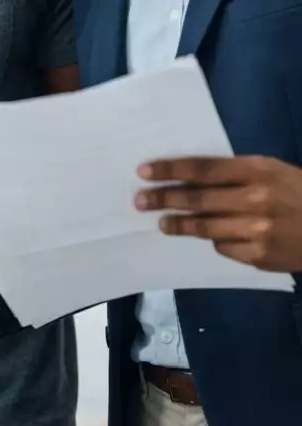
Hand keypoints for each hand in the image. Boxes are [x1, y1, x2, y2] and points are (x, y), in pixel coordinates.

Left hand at [136, 156, 301, 271]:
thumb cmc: (299, 192)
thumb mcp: (272, 171)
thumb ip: (234, 174)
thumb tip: (188, 178)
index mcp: (258, 171)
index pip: (202, 169)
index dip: (169, 170)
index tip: (143, 171)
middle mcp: (255, 199)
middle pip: (197, 199)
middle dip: (163, 198)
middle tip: (140, 200)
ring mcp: (257, 230)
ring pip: (205, 227)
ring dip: (178, 224)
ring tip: (161, 222)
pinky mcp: (260, 256)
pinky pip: (223, 247)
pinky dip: (214, 241)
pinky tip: (207, 237)